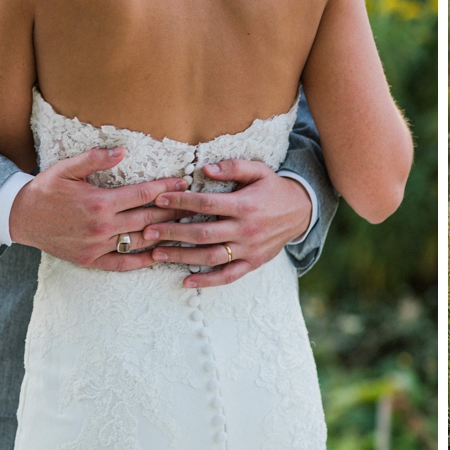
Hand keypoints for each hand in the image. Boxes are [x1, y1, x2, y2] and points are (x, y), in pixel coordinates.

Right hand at [7, 147, 187, 268]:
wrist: (20, 217)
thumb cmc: (45, 190)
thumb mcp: (67, 169)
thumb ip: (95, 159)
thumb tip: (123, 150)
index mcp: (100, 202)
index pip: (143, 194)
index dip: (166, 188)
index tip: (184, 183)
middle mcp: (102, 226)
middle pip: (148, 218)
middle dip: (173, 210)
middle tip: (193, 205)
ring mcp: (98, 246)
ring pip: (140, 241)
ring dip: (165, 235)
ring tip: (186, 228)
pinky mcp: (91, 260)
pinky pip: (123, 262)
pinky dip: (143, 261)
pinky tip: (160, 256)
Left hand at [140, 160, 312, 288]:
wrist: (301, 212)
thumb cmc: (274, 189)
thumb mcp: (259, 170)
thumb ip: (233, 167)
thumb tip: (206, 169)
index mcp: (245, 205)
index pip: (206, 204)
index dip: (181, 201)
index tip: (159, 199)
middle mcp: (246, 230)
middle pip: (203, 233)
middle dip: (172, 232)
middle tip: (148, 231)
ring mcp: (249, 249)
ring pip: (210, 257)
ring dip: (182, 257)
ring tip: (157, 254)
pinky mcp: (253, 263)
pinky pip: (228, 276)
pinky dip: (207, 281)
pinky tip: (186, 281)